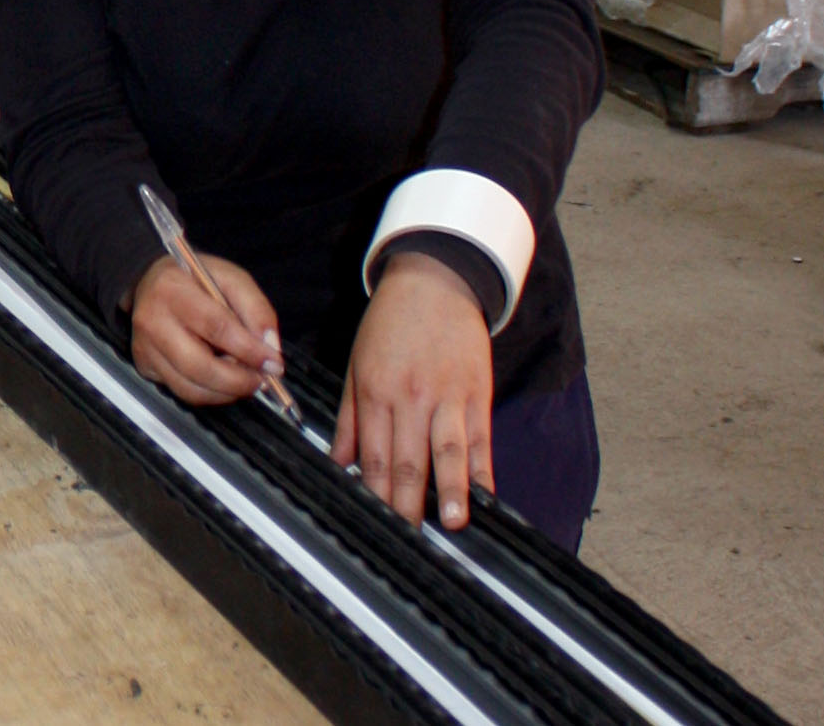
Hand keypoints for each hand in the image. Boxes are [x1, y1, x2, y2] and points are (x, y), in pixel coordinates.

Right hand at [129, 254, 281, 405]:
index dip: (249, 350)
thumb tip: (270, 348)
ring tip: (244, 379)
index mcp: (172, 289)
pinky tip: (222, 379)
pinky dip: (210, 393)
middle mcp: (152, 320)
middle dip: (238, 381)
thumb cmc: (194, 280)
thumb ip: (256, 308)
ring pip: (191, 388)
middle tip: (262, 380)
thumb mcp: (231, 278)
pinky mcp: (145, 366)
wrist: (150, 282)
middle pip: (199, 366)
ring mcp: (145, 348)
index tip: (273, 363)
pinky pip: (183, 392)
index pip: (215, 326)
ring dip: (226, 392)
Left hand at [332, 251, 492, 530]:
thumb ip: (349, 416)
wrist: (435, 282)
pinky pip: (481, 440)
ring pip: (448, 452)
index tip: (375, 524)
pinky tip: (485, 495)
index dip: (373, 492)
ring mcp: (449, 398)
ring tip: (451, 522)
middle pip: (407, 460)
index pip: (372, 454)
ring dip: (449, 490)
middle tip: (407, 539)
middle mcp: (412, 398)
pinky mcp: (478, 394)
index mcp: (376, 392)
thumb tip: (339, 462)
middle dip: (406, 504)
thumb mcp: (356, 363)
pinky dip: (483, 470)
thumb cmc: (390, 324)